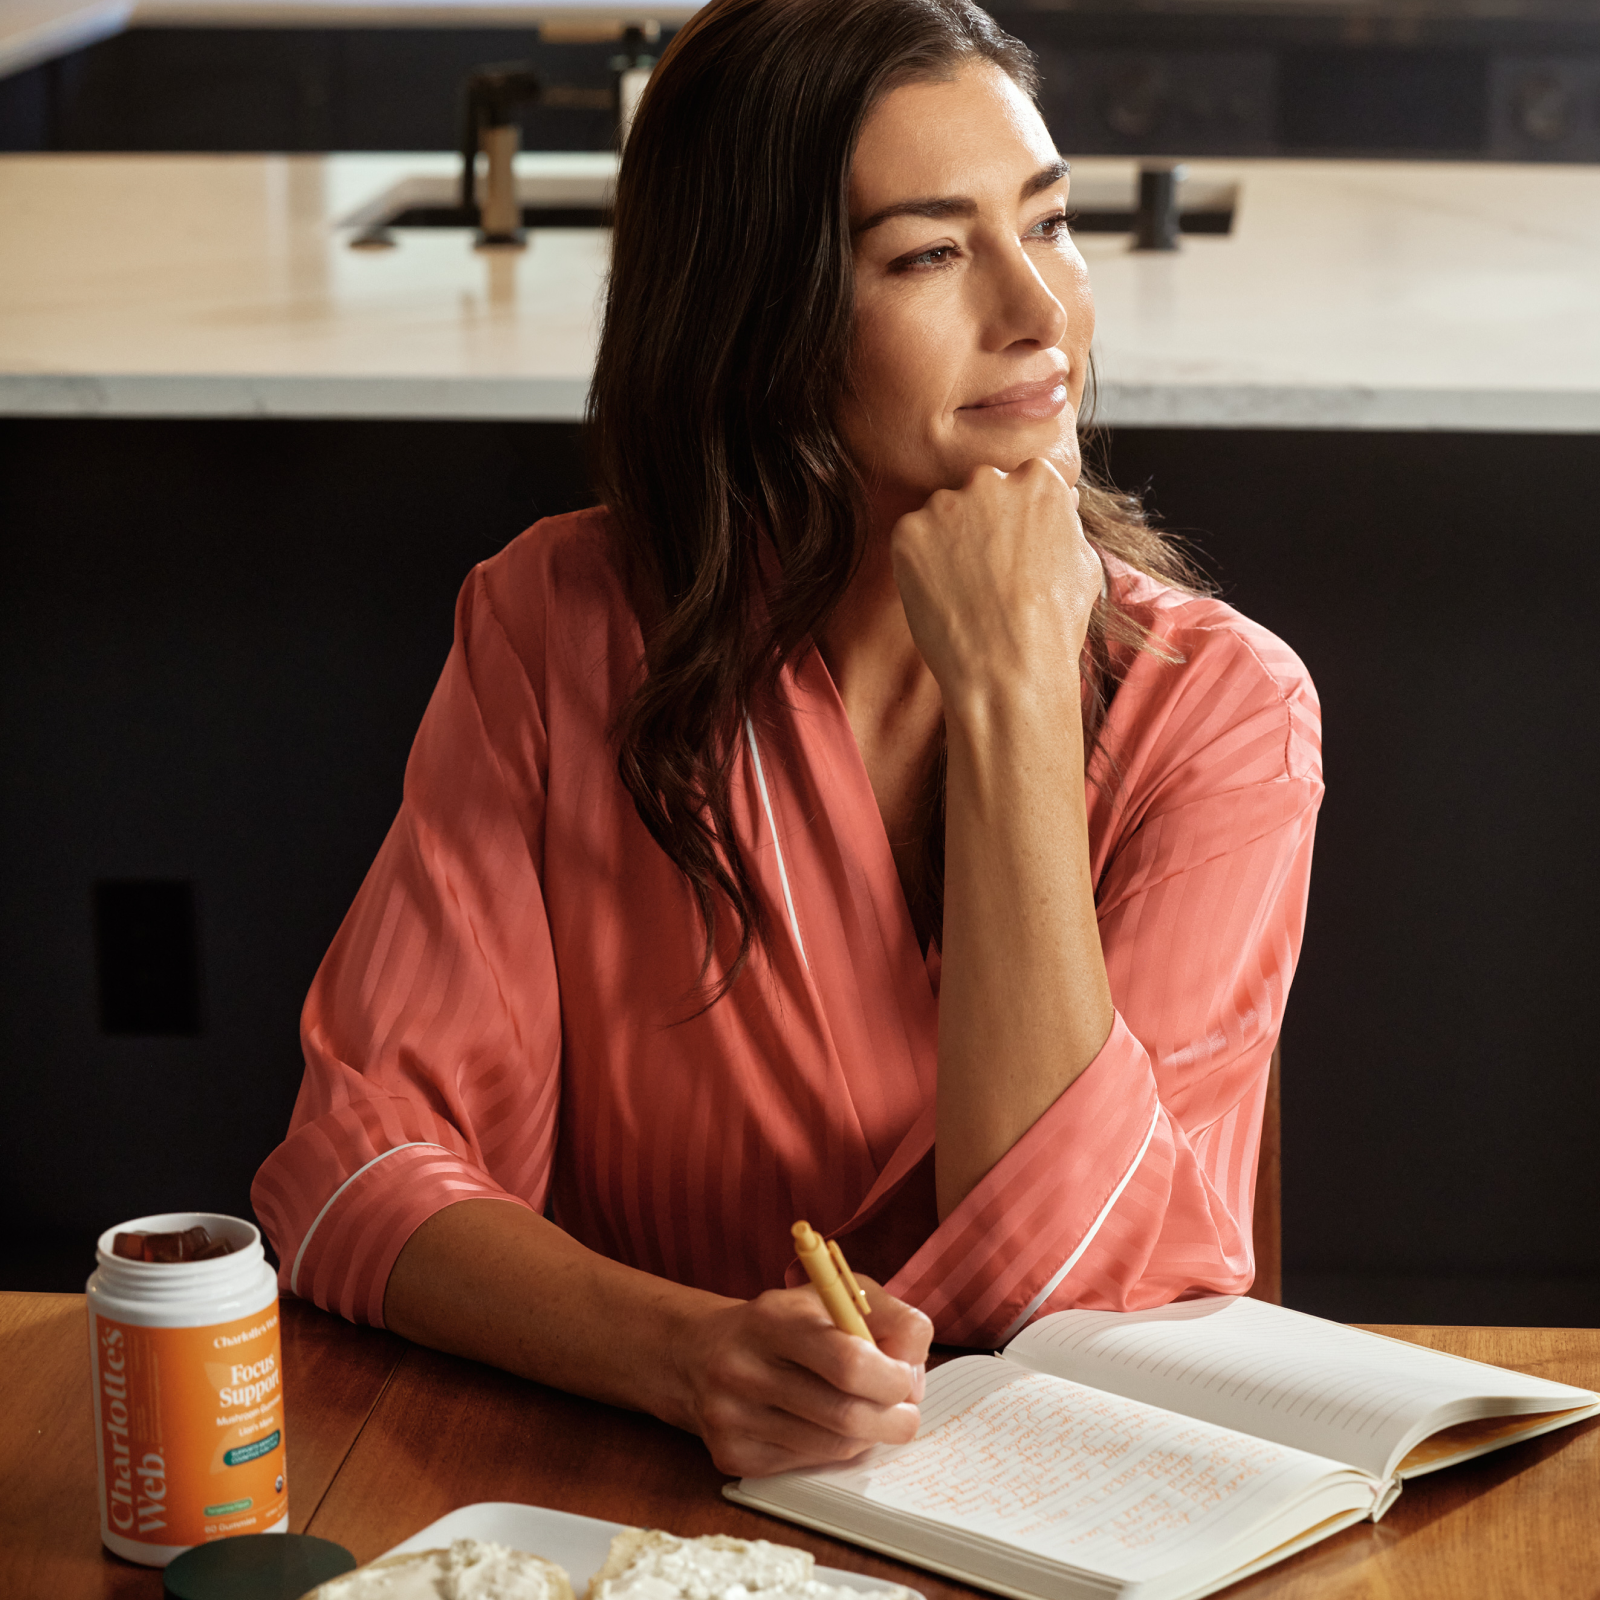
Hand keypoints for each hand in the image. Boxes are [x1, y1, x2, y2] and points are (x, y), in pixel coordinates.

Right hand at [670, 1278, 931, 1475]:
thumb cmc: (786, 1321)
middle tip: (905, 1411)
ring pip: (834, 1447)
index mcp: (773, 1318)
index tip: (905, 1377)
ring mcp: (733, 1417)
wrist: (701, 1352)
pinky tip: (826, 1424)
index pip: (849, 1363)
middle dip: (894, 1419)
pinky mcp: (731, 1455)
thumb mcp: (834, 1295)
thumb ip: (887, 1318)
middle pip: (846, 1416)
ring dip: (867, 1434)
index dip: (893, 1378)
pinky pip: (809, 1465)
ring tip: (867, 1410)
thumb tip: (914, 1372)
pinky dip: (833, 1449)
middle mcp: (744, 1368)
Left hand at [889, 458, 1101, 705]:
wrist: (1009, 667)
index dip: (1014, 519)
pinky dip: (918, 565)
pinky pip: (910, 541)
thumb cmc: (1053, 624)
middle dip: (979, 523)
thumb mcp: (1083, 563)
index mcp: (1038, 479)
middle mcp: (990, 479)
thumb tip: (1058, 502)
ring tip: (964, 591)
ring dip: (946, 543)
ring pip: (941, 515)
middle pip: (978, 490)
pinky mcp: (908, 532)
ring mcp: (945, 503)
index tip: (1013, 550)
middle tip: (985, 573)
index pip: (1019, 481)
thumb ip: (1062, 522)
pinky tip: (940, 596)